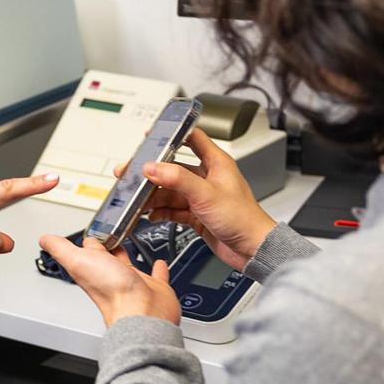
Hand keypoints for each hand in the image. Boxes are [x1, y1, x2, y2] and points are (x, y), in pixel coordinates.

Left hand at [39, 235, 181, 325]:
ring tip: (127, 241)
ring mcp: (133, 282)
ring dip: (126, 254)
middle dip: (106, 246)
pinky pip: (156, 275)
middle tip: (108, 233)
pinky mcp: (154, 287)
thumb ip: (61, 249)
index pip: (87, 252)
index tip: (88, 232)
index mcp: (93, 270)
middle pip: (106, 258)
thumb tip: (44, 239)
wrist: (141, 312)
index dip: (86, 241)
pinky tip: (158, 262)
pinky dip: (157, 268)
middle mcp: (112, 277)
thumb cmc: (111, 292)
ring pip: (128, 265)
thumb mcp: (78, 261)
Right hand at [118, 128, 275, 269]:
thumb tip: (153, 167)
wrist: (252, 249)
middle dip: (152, 172)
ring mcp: (201, 197)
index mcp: (216, 163)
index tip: (152, 134)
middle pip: (173, 168)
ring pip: (170, 191)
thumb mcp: (206, 194)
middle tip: (132, 173)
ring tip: (137, 199)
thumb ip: (177, 179)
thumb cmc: (243, 219)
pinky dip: (161, 211)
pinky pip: (173, 209)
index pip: (192, 138)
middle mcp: (207, 178)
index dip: (172, 134)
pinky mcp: (197, 214)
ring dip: (154, 195)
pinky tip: (151, 214)